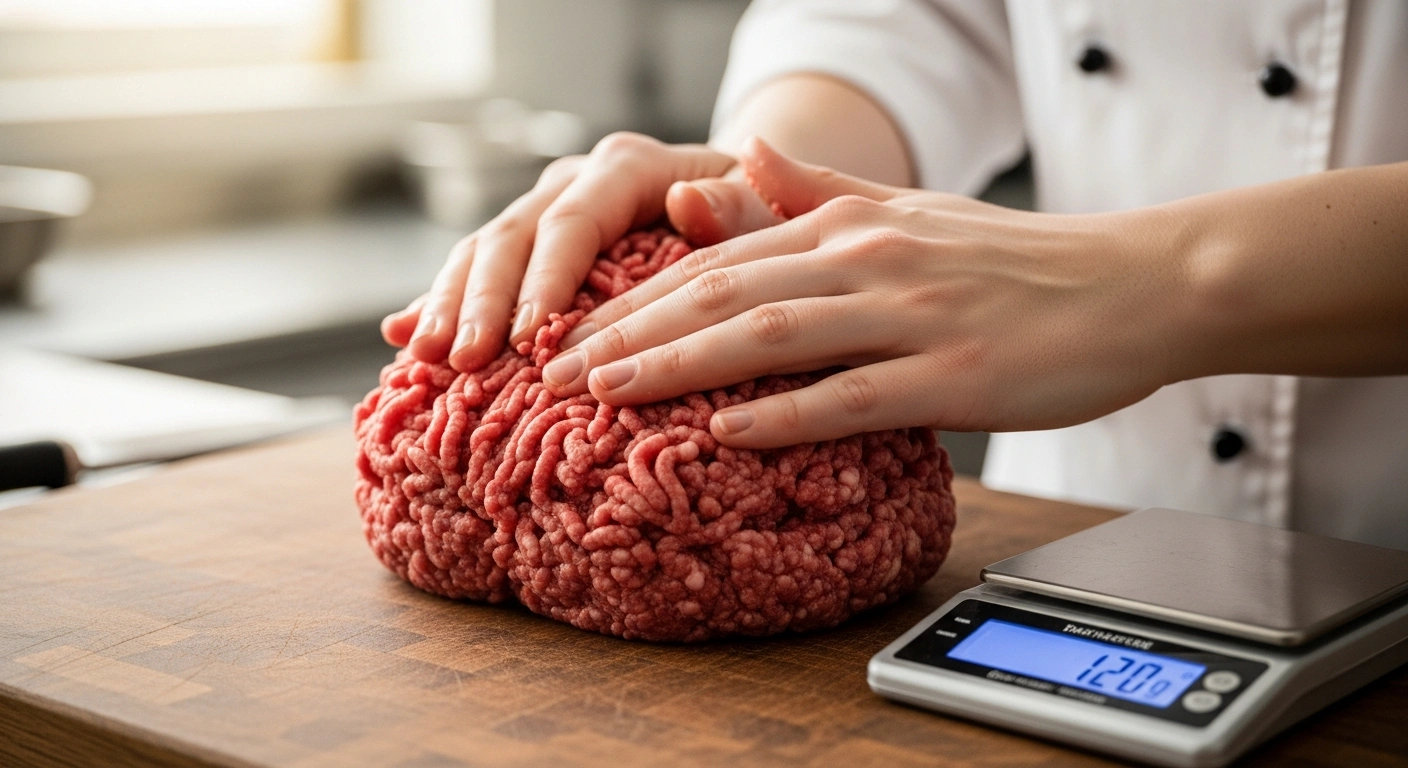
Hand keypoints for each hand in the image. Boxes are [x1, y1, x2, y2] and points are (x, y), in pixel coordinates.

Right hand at [381, 132, 782, 370]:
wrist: (737, 203)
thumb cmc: (757, 217)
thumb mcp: (765, 209)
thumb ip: (739, 207)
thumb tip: (689, 201)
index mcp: (628, 168)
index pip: (574, 221)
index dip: (546, 279)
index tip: (530, 336)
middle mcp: (576, 183)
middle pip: (513, 236)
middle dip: (483, 300)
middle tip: (462, 359)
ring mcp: (544, 213)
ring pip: (482, 251)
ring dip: (449, 305)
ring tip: (426, 358)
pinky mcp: (528, 247)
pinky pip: (473, 271)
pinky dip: (438, 303)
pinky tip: (402, 338)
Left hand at [541, 138, 1187, 448]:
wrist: (1133, 284)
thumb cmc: (1016, 261)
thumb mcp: (909, 211)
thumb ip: (816, 190)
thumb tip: (734, 160)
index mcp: (850, 224)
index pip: (718, 259)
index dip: (636, 296)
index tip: (569, 329)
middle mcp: (868, 260)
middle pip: (722, 293)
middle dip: (628, 332)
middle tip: (551, 370)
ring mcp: (910, 316)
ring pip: (770, 335)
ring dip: (679, 364)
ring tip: (605, 393)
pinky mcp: (952, 377)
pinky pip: (851, 395)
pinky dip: (783, 411)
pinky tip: (725, 429)